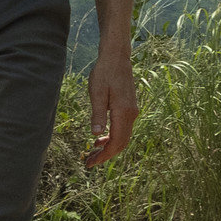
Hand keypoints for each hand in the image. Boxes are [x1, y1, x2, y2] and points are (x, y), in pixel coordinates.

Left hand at [83, 39, 137, 166]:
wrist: (117, 57)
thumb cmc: (104, 73)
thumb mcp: (96, 93)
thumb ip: (97, 114)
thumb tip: (95, 135)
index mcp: (124, 112)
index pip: (116, 142)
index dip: (104, 155)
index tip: (90, 163)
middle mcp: (131, 114)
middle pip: (121, 143)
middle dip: (106, 155)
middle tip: (89, 162)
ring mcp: (132, 111)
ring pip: (123, 136)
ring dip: (109, 147)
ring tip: (92, 151)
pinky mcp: (129, 107)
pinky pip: (123, 128)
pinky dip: (112, 137)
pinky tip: (100, 138)